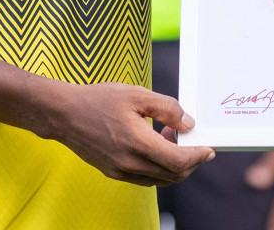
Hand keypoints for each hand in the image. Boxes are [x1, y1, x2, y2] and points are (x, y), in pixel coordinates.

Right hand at [36, 80, 214, 186]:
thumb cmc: (99, 100)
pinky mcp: (114, 172)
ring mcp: (121, 171)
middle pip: (173, 174)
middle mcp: (130, 163)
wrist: (64, 114)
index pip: (179, 161)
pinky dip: (158, 166)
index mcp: (138, 143)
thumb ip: (167, 108)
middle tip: (190, 139)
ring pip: (160, 179)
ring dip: (174, 164)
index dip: (199, 156)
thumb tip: (188, 123)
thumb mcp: (137, 95)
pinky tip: (153, 144)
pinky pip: (145, 178)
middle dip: (190, 160)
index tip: (209, 148)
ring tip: (169, 136)